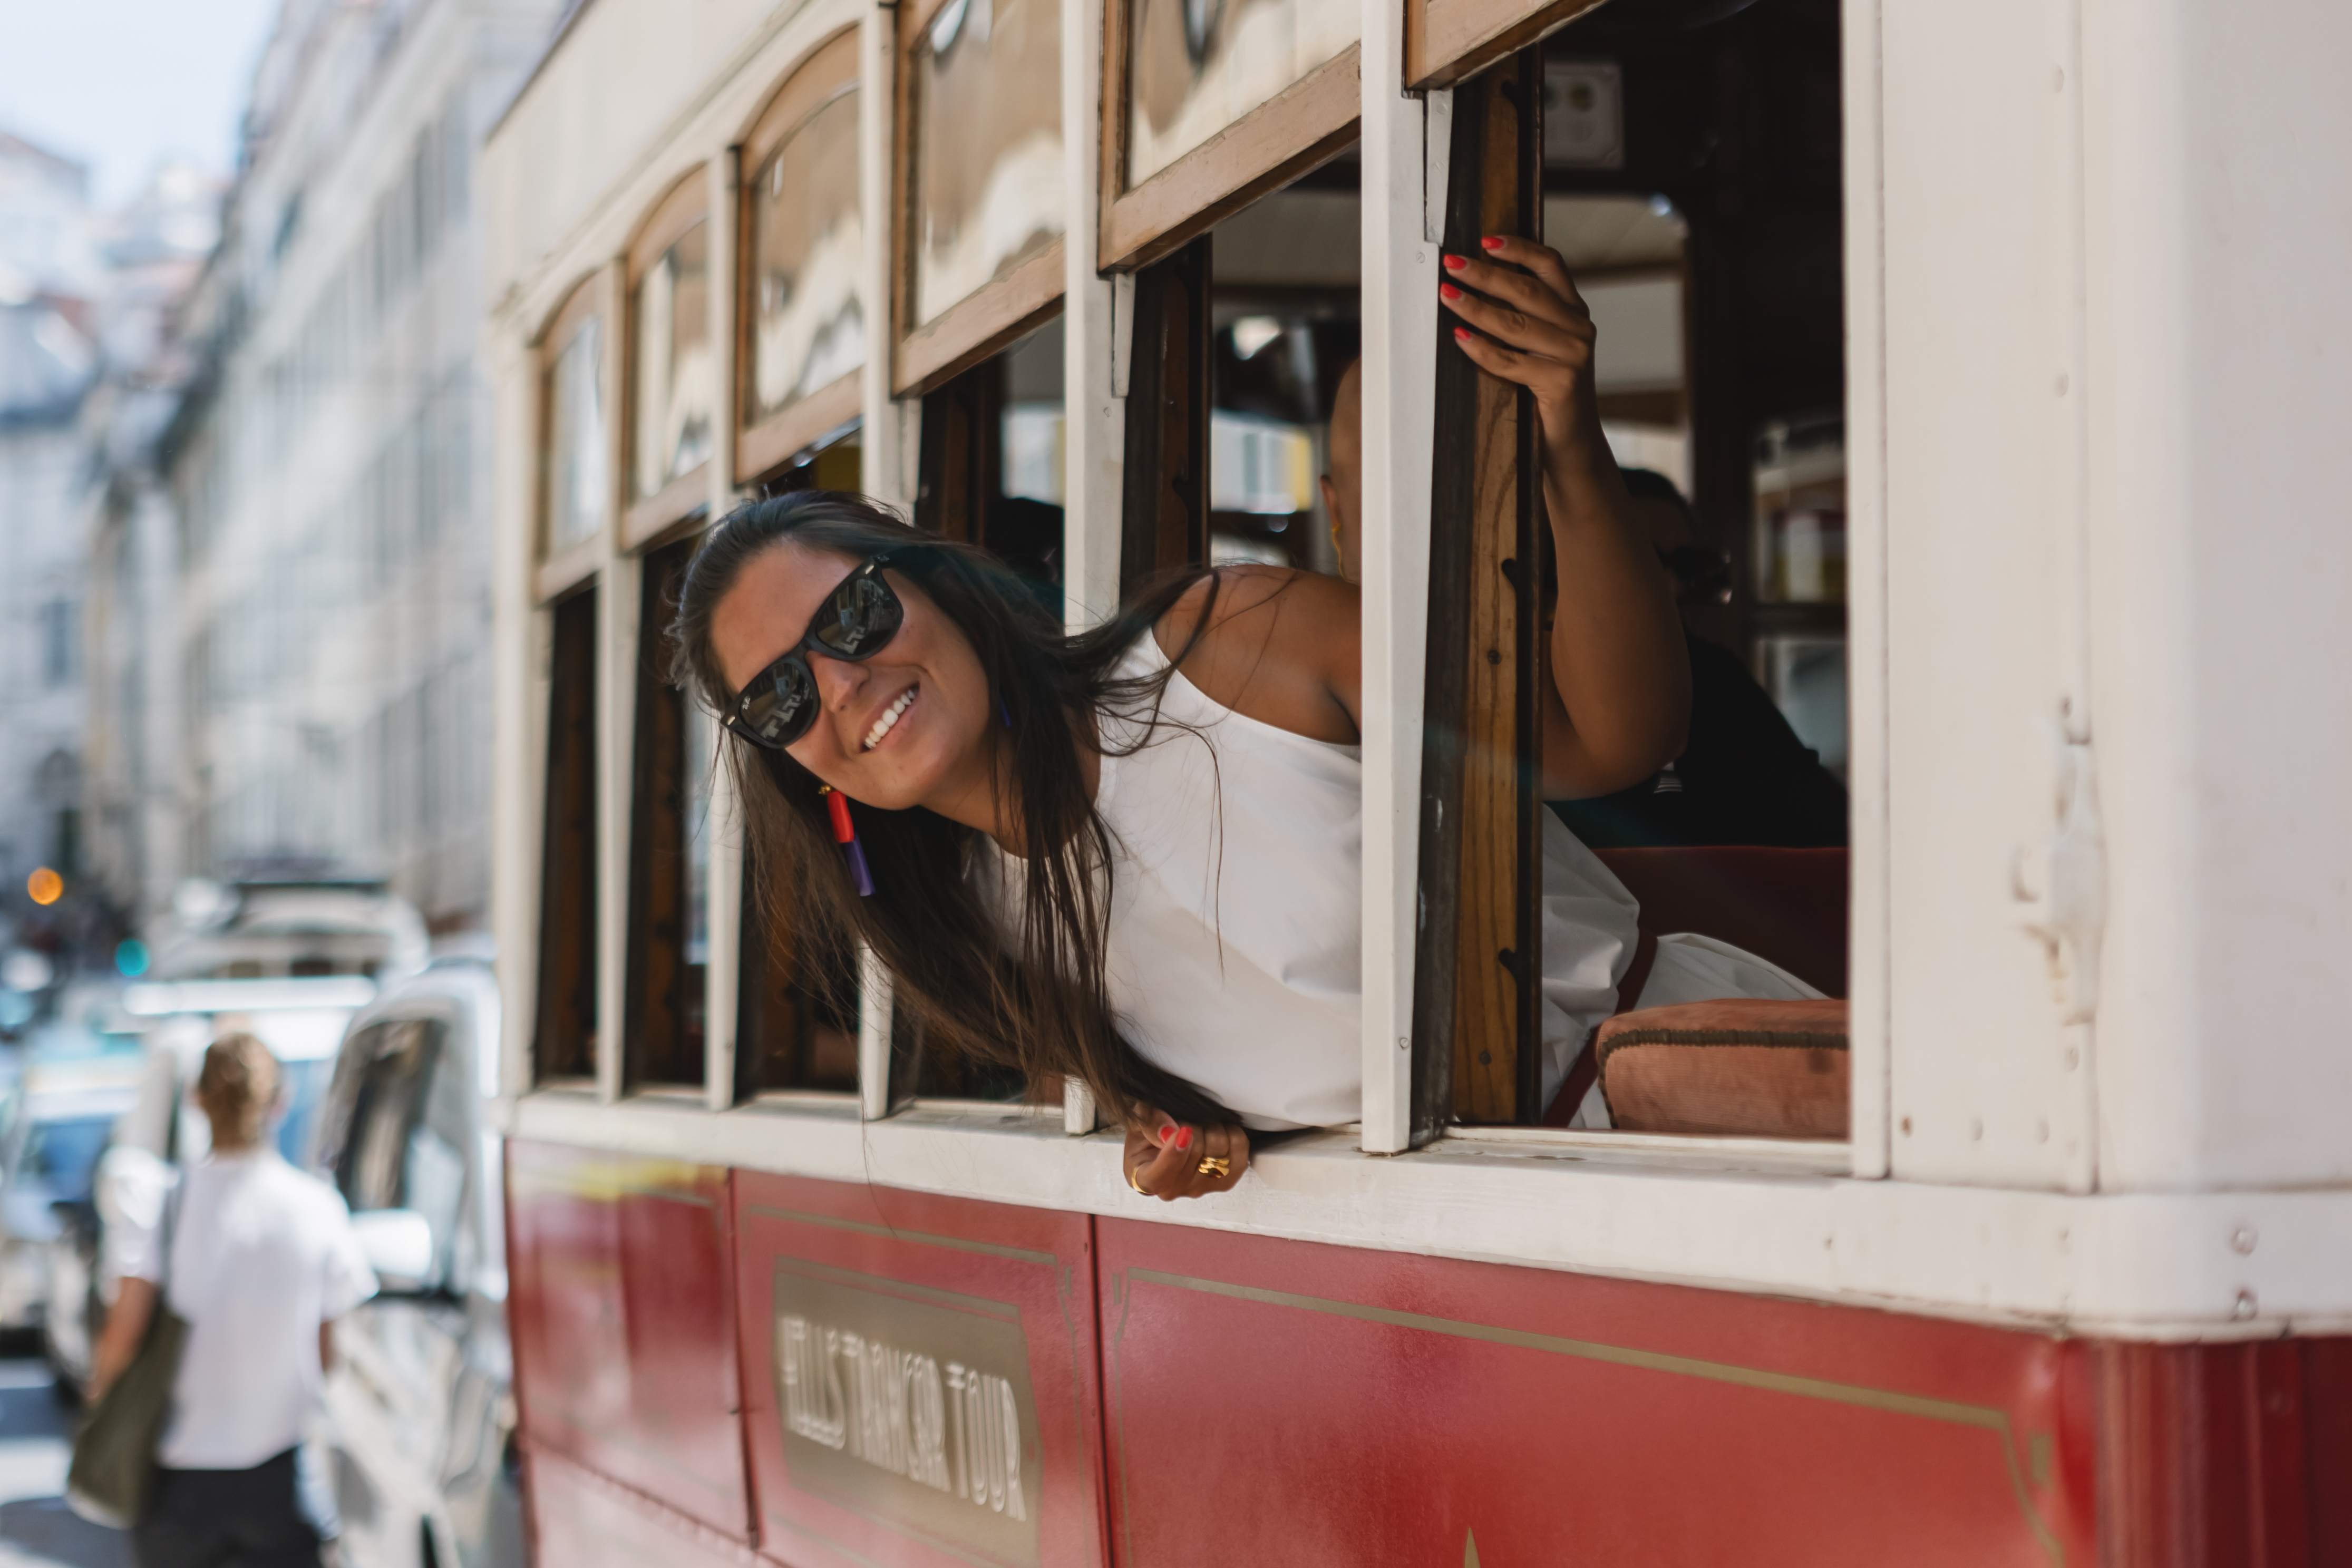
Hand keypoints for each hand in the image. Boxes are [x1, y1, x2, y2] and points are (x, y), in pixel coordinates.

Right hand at [1122, 1109, 1249, 1200]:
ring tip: (1201, 1125)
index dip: (1173, 1155)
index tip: (1182, 1132)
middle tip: (1186, 1120)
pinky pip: (1239, 1157)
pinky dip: (1234, 1137)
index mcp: (1146, 1179)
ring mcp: (1200, 1188)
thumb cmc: (1148, 1137)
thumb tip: (1168, 1130)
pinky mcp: (1224, 1182)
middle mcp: (1174, 1190)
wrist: (1164, 1143)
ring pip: (1218, 1154)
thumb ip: (1147, 1122)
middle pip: (1194, 1155)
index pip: (1159, 1177)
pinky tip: (1221, 1131)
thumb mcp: (1137, 1122)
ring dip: (1213, 1129)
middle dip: (1194, 1127)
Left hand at [1438, 235, 1601, 447]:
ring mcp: (1574, 355)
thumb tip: (1476, 285)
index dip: (1519, 248)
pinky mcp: (1561, 383)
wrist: (1572, 443)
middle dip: (1484, 274)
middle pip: (1526, 290)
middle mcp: (1579, 328)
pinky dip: (1481, 348)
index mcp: (1574, 312)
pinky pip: (1510, 361)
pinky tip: (1460, 336)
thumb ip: (1526, 317)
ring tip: (1447, 295)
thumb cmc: (1548, 392)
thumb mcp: (1544, 346)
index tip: (1486, 240)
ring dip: (1475, 306)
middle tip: (1452, 264)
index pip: (1550, 265)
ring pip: (1515, 323)